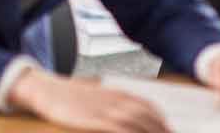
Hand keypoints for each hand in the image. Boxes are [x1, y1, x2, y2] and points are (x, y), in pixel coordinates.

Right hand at [8, 70, 169, 132]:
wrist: (48, 89)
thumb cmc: (73, 97)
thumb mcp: (98, 98)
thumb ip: (115, 105)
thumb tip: (130, 116)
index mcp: (119, 94)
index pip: (148, 107)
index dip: (161, 120)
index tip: (171, 131)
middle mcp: (116, 100)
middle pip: (146, 116)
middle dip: (161, 130)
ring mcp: (104, 109)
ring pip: (135, 122)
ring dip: (151, 132)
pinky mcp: (91, 120)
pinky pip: (117, 128)